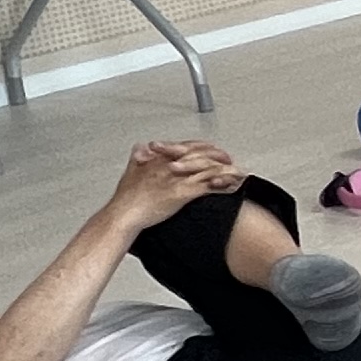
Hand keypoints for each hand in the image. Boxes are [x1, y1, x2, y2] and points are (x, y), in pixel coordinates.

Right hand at [110, 142, 241, 222]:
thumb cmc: (126, 198)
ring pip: (208, 169)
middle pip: (202, 154)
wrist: (123, 214)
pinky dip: (222, 185)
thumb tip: (139, 148)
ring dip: (226, 170)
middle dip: (219, 156)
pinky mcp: (182, 193)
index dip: (204, 147)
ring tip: (237, 173)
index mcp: (160, 159)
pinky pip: (208, 186)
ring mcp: (177, 179)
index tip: (213, 150)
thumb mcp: (130, 171)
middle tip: (230, 159)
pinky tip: (230, 187)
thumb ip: (138, 158)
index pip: (188, 146)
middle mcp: (170, 165)